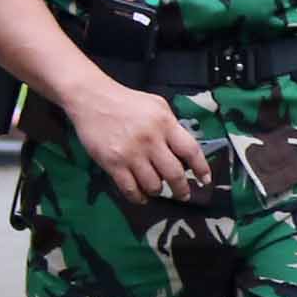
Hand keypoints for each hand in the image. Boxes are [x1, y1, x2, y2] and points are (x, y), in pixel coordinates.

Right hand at [70, 81, 209, 202]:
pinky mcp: (112, 164)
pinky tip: (141, 197)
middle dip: (182, 189)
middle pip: (174, 173)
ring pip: (153, 185)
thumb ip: (172, 126)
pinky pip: (130, 189)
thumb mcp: (157, 106)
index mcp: (165, 124)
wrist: (92, 99)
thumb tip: (184, 150)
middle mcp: (151, 140)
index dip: (201, 168)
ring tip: (157, 189)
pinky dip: (138, 197)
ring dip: (158, 191)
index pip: (190, 150)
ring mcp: (131, 154)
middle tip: (183, 195)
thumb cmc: (127, 101)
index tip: (205, 180)